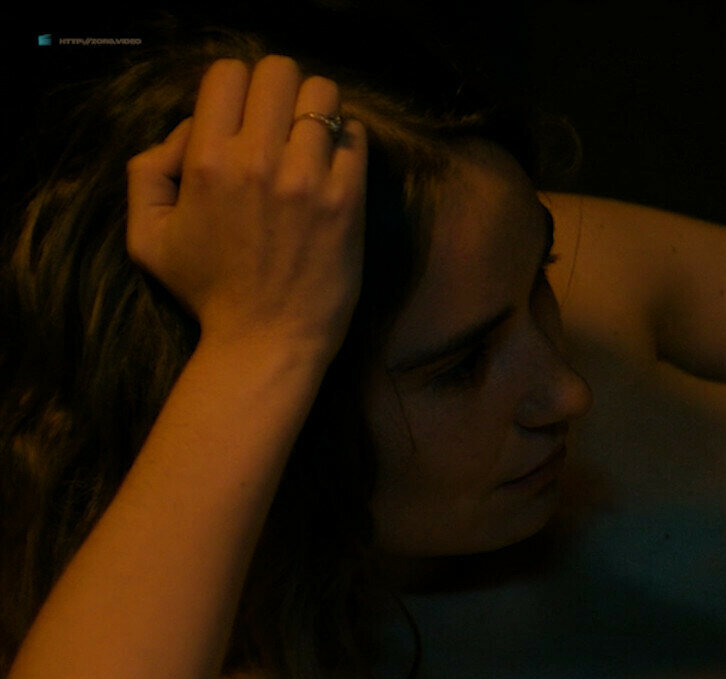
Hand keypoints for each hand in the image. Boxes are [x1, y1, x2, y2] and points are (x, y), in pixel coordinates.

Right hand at [125, 56, 366, 355]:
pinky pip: (355, 134)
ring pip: (324, 94)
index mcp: (207, 162)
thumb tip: (190, 129)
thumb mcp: (147, 235)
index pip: (227, 72)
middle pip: (279, 70)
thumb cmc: (207, 290)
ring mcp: (308, 178)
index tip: (240, 109)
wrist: (267, 338)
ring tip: (310, 134)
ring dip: (316, 107)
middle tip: (278, 115)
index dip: (234, 83)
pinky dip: (346, 137)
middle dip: (277, 86)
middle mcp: (258, 161)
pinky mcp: (347, 198)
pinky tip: (333, 160)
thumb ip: (149, 171)